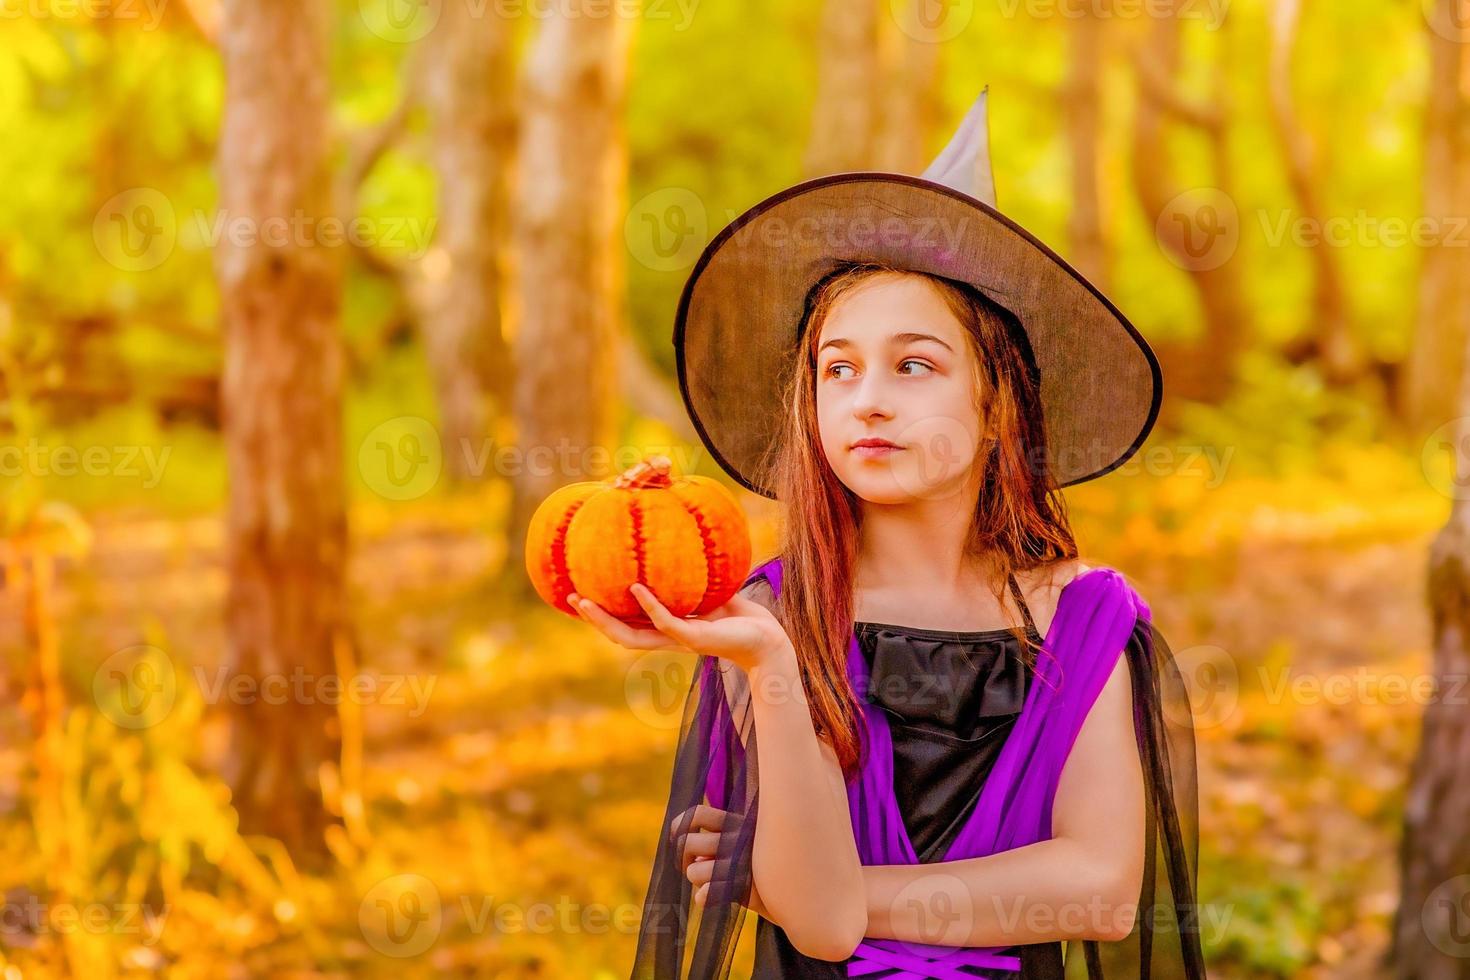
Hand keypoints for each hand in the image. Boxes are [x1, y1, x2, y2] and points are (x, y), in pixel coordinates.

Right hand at [568, 582, 790, 673]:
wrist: (766, 637)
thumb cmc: (738, 613)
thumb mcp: (706, 589)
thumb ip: (686, 575)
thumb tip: (670, 541)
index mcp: (666, 628)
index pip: (626, 624)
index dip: (600, 614)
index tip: (577, 595)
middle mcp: (667, 638)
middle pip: (619, 634)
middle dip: (592, 620)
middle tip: (568, 598)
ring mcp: (679, 640)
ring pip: (633, 636)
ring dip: (606, 620)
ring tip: (585, 601)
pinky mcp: (695, 638)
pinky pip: (665, 621)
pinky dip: (649, 605)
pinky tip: (635, 588)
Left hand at [670, 804, 769, 917]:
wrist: (812, 890)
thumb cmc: (780, 866)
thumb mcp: (754, 847)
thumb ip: (723, 847)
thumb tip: (697, 861)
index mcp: (739, 823)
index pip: (696, 814)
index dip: (680, 825)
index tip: (680, 839)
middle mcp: (738, 840)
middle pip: (688, 843)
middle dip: (683, 858)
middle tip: (693, 866)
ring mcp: (741, 864)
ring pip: (695, 872)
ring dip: (697, 881)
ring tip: (710, 884)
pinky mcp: (746, 888)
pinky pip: (707, 893)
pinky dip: (705, 898)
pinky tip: (713, 898)